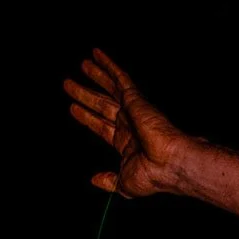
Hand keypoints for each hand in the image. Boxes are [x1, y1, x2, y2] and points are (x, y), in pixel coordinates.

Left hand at [64, 49, 183, 197]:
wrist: (169, 164)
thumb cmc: (152, 176)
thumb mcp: (124, 183)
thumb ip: (109, 180)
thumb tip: (96, 180)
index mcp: (127, 143)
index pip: (101, 126)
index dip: (87, 117)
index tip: (74, 108)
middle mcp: (129, 124)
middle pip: (101, 105)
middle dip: (85, 94)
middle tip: (69, 84)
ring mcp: (133, 110)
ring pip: (109, 88)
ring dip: (95, 75)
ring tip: (82, 64)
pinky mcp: (135, 100)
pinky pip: (120, 78)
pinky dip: (108, 65)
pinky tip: (96, 55)